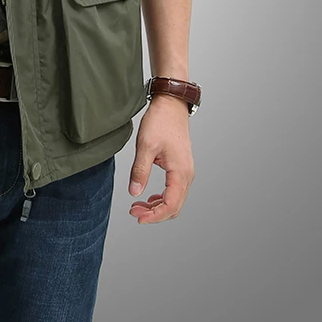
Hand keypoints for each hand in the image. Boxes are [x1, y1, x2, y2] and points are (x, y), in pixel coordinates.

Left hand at [128, 94, 194, 223]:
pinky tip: (149, 197)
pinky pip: (174, 190)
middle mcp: (187, 174)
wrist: (171, 104)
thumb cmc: (160, 121)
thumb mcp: (146, 146)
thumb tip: (134, 193)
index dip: (154, 216)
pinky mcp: (180, 166)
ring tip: (138, 206)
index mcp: (180, 172)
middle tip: (134, 212)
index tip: (138, 217)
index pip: (170, 205)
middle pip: (174, 206)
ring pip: (175, 199)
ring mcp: (185, 171)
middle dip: (154, 214)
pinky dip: (162, 198)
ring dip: (157, 207)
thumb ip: (140, 171)